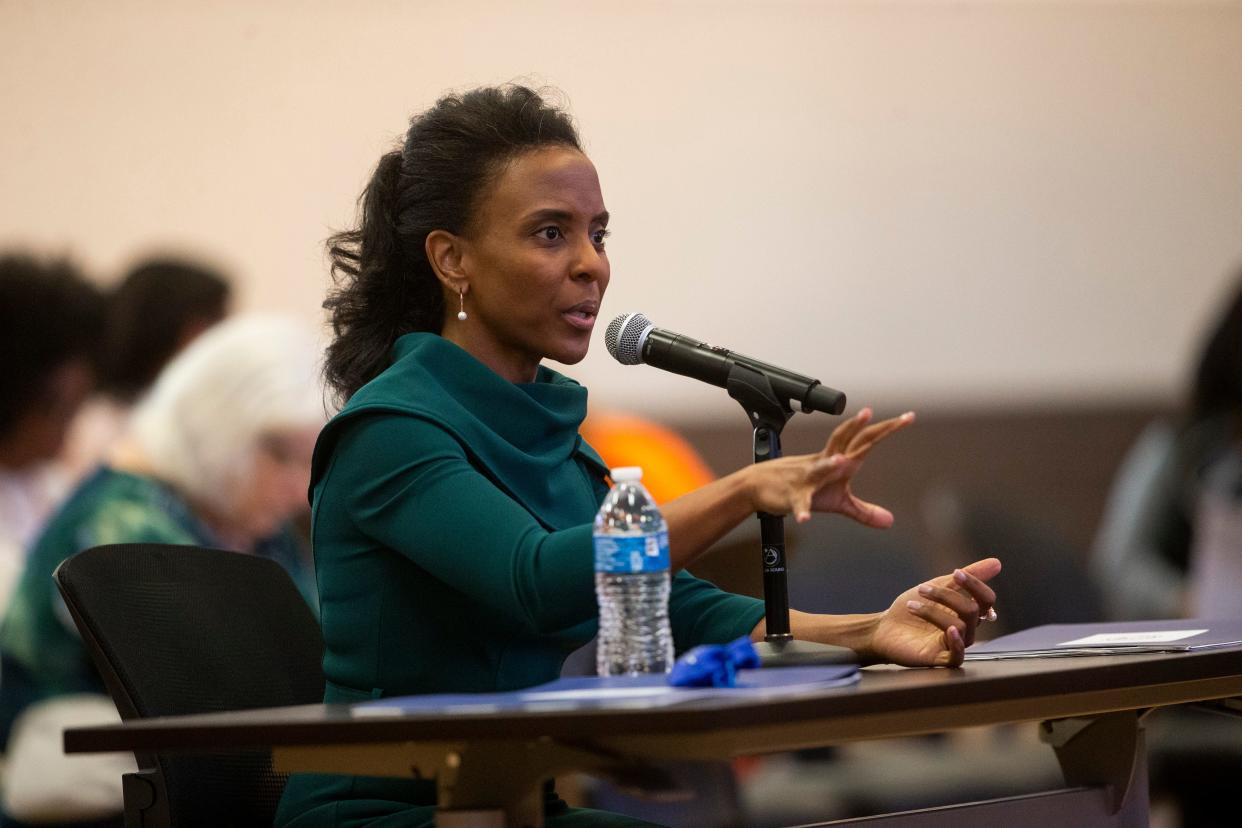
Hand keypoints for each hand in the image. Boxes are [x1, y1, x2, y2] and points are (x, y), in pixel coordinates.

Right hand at [749, 407, 914, 526]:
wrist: (760, 486)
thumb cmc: (801, 489)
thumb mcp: (837, 503)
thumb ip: (863, 510)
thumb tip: (890, 521)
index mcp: (838, 461)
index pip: (865, 441)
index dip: (885, 429)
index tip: (908, 417)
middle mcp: (824, 463)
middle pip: (844, 442)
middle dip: (859, 429)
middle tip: (871, 413)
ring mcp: (807, 478)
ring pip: (820, 468)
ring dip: (830, 465)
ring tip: (843, 462)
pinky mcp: (793, 496)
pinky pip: (799, 503)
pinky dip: (802, 510)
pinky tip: (805, 519)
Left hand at [862, 558, 1000, 666]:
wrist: (883, 627)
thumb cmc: (910, 607)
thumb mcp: (936, 586)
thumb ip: (965, 576)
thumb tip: (996, 563)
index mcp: (966, 612)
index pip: (986, 600)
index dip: (975, 585)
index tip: (956, 573)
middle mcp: (964, 629)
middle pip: (972, 610)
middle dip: (946, 595)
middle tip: (922, 589)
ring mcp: (953, 645)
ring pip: (960, 626)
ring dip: (932, 611)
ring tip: (911, 606)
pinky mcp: (940, 659)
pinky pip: (958, 657)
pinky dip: (956, 643)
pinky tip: (949, 630)